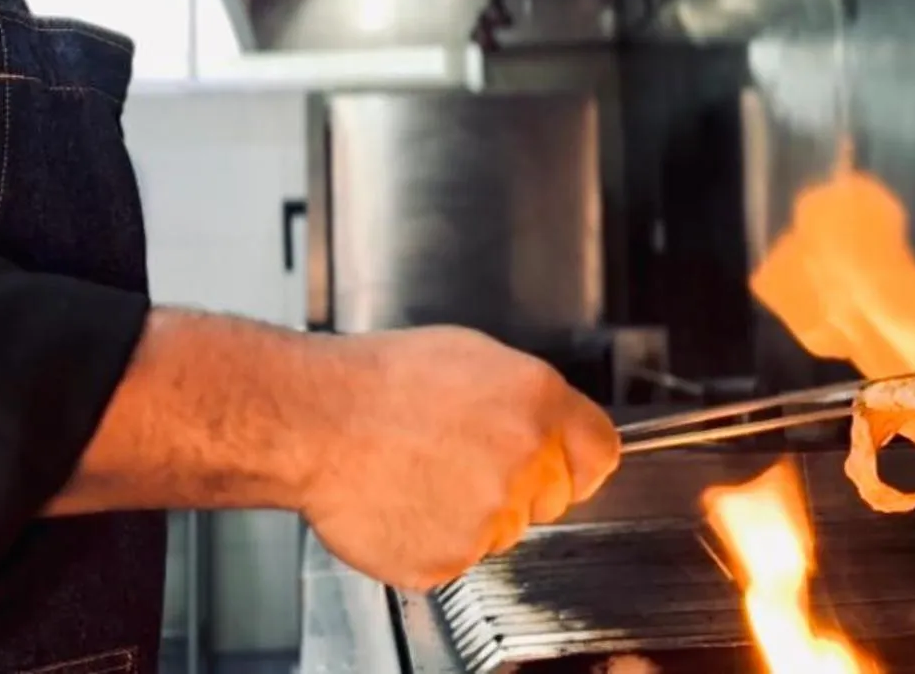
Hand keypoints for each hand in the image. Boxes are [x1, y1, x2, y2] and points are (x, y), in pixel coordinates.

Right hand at [299, 326, 620, 590]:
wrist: (314, 420)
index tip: (557, 467)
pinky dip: (432, 541)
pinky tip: (402, 502)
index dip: (573, 462)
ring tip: (419, 475)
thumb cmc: (377, 382)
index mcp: (536, 400)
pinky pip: (458, 558)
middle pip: (551, 498)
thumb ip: (525, 398)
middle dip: (516, 488)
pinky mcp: (453, 557)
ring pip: (503, 531)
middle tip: (457, 462)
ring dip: (471, 515)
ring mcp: (491, 514)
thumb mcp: (470, 356)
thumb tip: (548, 425)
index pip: (600, 453)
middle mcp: (525, 458)